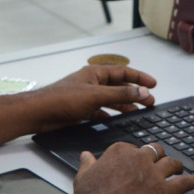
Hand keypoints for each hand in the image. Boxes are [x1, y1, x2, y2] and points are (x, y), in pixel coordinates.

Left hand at [31, 65, 156, 133]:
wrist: (39, 114)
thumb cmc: (62, 99)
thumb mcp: (96, 95)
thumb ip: (120, 94)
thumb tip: (143, 92)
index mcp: (95, 73)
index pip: (123, 72)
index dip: (140, 78)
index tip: (153, 84)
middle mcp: (92, 83)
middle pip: (119, 86)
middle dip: (135, 93)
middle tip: (150, 101)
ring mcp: (87, 97)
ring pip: (111, 100)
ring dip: (125, 105)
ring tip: (139, 111)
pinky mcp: (82, 111)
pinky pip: (102, 112)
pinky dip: (111, 115)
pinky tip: (118, 120)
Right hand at [72, 142, 193, 193]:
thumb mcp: (84, 176)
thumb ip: (88, 163)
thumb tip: (86, 155)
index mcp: (120, 151)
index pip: (133, 148)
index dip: (135, 157)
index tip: (135, 164)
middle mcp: (139, 158)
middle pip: (154, 151)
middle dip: (157, 156)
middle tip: (159, 163)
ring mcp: (153, 174)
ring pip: (171, 163)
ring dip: (176, 165)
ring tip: (179, 168)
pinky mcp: (163, 190)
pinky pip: (183, 182)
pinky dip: (193, 181)